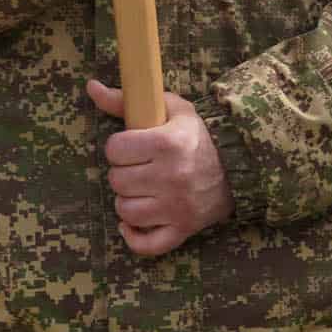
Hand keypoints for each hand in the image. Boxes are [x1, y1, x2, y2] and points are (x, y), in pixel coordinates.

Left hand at [87, 80, 230, 256]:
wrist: (240, 165)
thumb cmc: (197, 134)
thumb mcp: (169, 108)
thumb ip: (125, 100)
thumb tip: (91, 87)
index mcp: (166, 144)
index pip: (115, 150)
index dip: (117, 147)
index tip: (129, 147)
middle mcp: (171, 177)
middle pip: (118, 180)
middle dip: (122, 172)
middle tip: (137, 167)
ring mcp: (178, 207)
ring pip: (127, 211)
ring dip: (127, 200)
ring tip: (139, 190)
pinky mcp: (184, 229)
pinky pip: (148, 245)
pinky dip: (134, 237)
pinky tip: (131, 223)